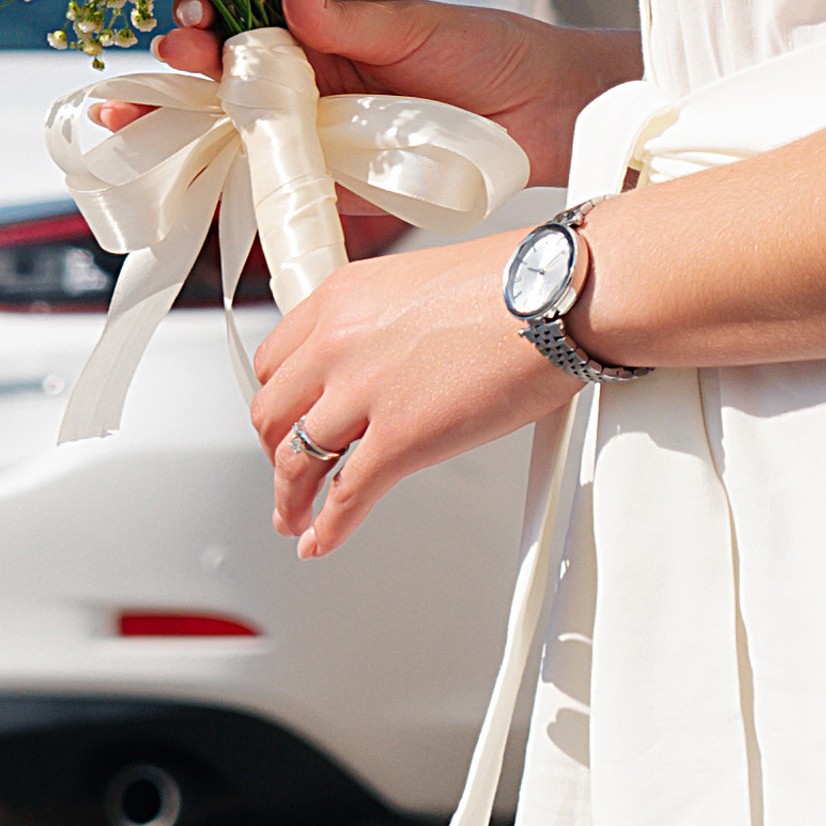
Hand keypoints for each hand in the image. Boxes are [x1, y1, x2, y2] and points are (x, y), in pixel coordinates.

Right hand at [88, 0, 635, 187]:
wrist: (552, 112)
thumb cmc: (492, 52)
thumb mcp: (421, 26)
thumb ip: (352, 15)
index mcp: (317, 35)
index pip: (237, 28)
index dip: (197, 30)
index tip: (182, 32)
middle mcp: (306, 89)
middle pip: (216, 95)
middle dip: (161, 96)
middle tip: (124, 104)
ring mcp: (318, 145)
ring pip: (233, 151)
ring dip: (179, 153)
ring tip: (133, 150)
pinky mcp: (341, 199)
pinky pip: (280, 208)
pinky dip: (240, 215)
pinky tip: (202, 214)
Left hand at [250, 224, 562, 556]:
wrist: (554, 297)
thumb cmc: (511, 286)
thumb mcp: (416, 284)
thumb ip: (381, 322)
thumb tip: (383, 359)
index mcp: (340, 298)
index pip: (275, 360)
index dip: (277, 400)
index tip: (284, 419)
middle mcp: (339, 342)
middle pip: (271, 414)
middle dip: (274, 453)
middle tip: (286, 474)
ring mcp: (364, 393)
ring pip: (297, 462)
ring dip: (291, 501)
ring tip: (294, 519)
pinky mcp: (398, 440)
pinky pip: (345, 497)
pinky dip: (327, 529)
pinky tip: (321, 541)